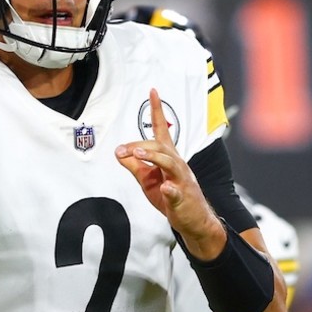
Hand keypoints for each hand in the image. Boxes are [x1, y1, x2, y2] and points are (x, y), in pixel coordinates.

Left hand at [115, 88, 224, 256]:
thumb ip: (134, 165)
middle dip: (141, 145)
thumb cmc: (171, 196)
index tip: (153, 91)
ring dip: (154, 157)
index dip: (156, 110)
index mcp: (168, 157)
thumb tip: (119, 152)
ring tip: (138, 153)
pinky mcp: (182, 198)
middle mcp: (177, 164)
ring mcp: (181, 181)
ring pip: (170, 163)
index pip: (161, 130)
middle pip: (160, 146)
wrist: (193, 220)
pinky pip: (176, 192)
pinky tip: (166, 188)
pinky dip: (171, 190)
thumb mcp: (148, 179)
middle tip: (122, 150)